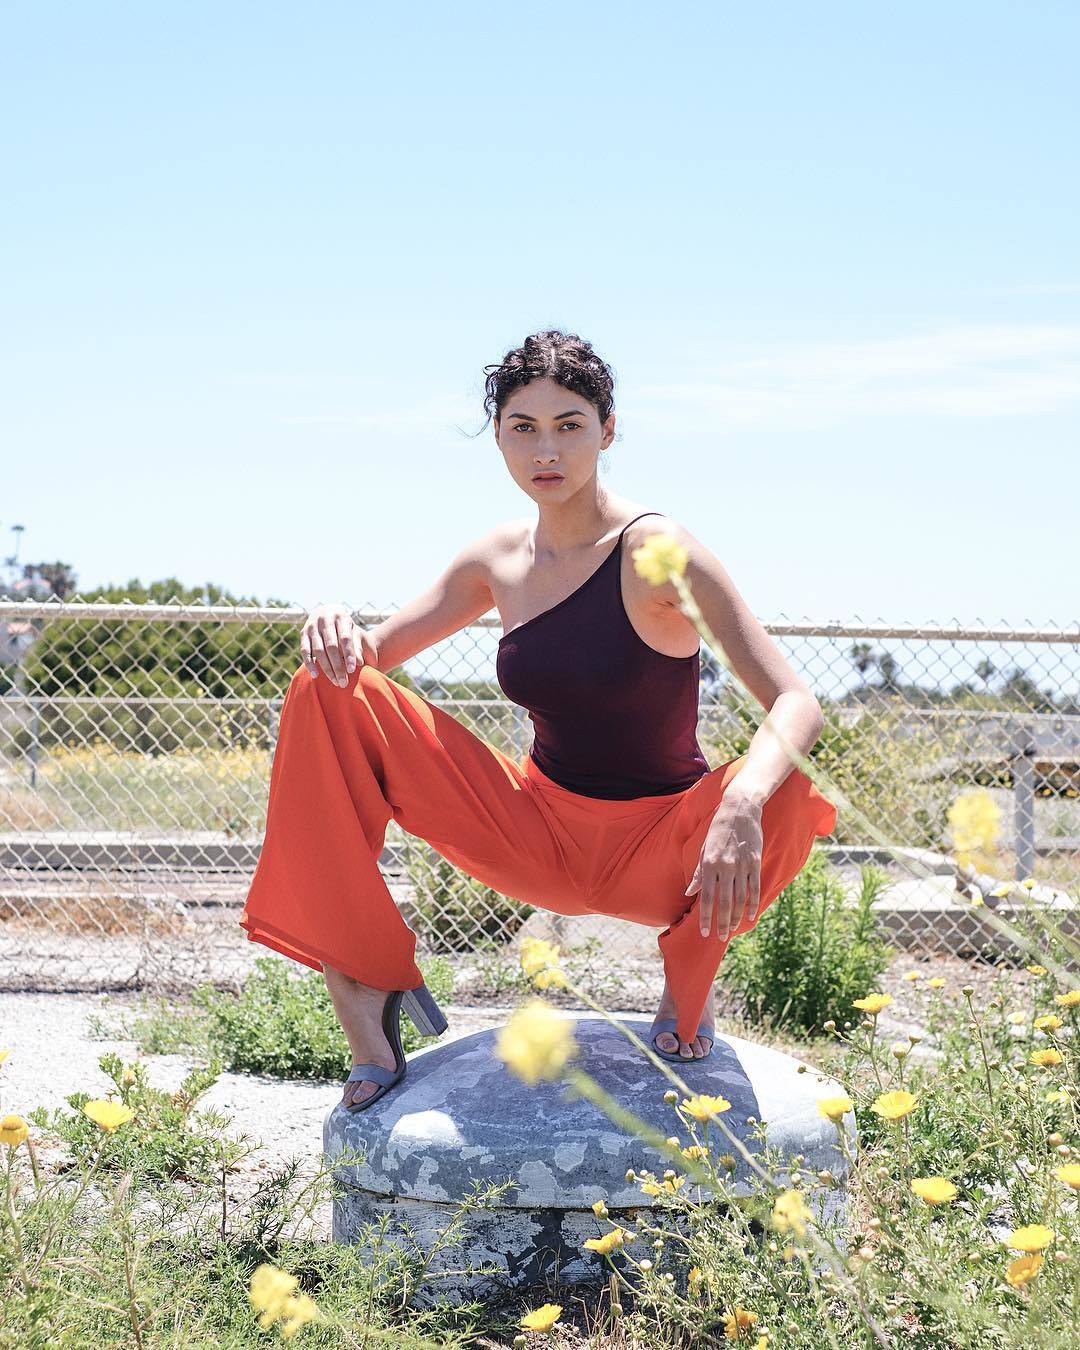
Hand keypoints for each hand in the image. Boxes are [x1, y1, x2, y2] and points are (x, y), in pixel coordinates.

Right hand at [301, 604, 362, 685]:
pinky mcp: (303, 632)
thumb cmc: (345, 627)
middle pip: (331, 646)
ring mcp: (312, 625)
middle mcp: (325, 619)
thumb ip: (357, 646)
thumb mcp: (354, 632)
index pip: (345, 638)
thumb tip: (359, 663)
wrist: (327, 611)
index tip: (352, 670)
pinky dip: (310, 663)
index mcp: (341, 617)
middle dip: (338, 666)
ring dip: (326, 668)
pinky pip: (305, 650)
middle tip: (344, 682)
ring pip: (318, 650)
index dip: (349, 655)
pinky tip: (315, 675)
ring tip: (334, 681)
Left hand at [685, 785, 762, 941]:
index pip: (706, 897)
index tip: (703, 932)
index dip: (704, 916)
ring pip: (739, 898)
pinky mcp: (755, 862)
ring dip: (736, 917)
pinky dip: (753, 903)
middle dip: (721, 922)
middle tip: (720, 938)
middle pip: (724, 901)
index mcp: (709, 864)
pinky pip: (754, 888)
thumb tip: (689, 893)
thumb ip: (697, 872)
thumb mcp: (703, 848)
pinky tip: (750, 916)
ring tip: (732, 930)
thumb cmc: (718, 829)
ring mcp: (742, 865)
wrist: (740, 809)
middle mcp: (725, 867)